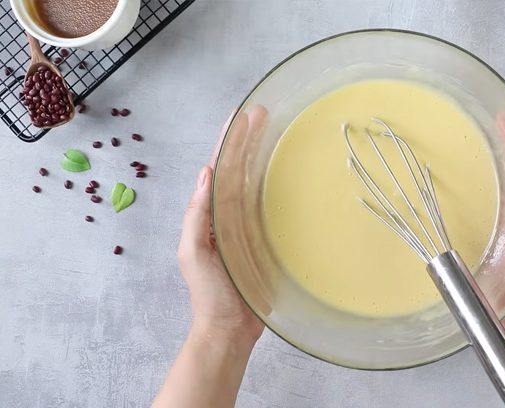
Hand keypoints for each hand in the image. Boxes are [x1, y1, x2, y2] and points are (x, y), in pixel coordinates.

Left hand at [177, 107, 266, 344]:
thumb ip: (196, 217)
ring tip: (276, 130)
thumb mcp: (193, 254)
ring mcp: (246, 225)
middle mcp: (227, 213)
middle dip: (248, 138)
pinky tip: (287, 172)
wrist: (229, 328)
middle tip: (265, 111)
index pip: (218, 167)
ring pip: (254, 181)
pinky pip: (270, 205)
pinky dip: (276, 184)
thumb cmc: (209, 294)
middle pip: (238, 167)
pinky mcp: (263, 238)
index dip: (228, 140)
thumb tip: (205, 174)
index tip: (241, 114)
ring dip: (262, 154)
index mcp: (208, 213)